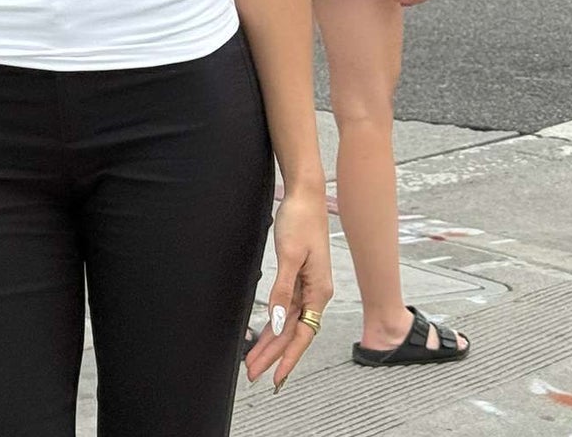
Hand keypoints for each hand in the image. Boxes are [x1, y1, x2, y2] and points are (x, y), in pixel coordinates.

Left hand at [244, 186, 332, 390]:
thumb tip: (279, 323)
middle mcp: (316, 293)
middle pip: (293, 332)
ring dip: (271, 342)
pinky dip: (274, 323)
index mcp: (319, 292)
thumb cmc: (300, 221)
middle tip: (252, 373)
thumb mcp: (290, 256)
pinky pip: (286, 308)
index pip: (303, 335)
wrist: (304, 194)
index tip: (275, 378)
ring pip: (288, 323)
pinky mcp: (299, 277)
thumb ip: (283, 291)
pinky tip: (265, 333)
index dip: (288, 358)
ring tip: (253, 359)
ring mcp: (308, 286)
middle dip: (273, 355)